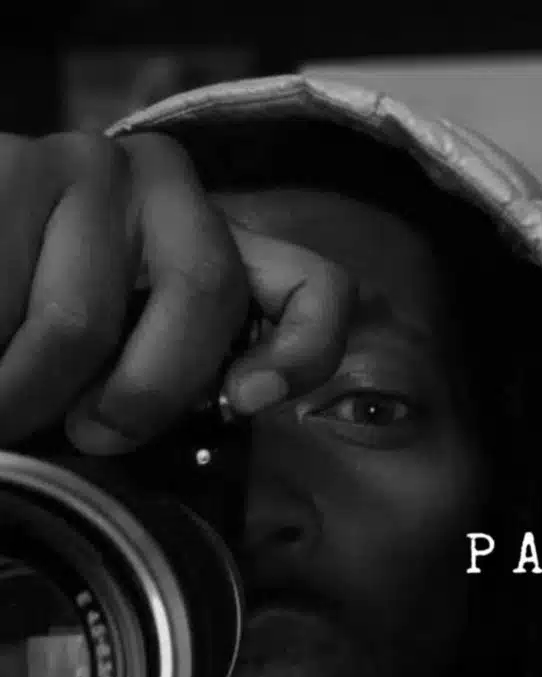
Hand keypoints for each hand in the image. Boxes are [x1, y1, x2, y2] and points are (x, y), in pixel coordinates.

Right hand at [0, 131, 353, 453]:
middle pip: (206, 291)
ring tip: (6, 405)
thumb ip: (187, 386)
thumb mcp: (130, 370)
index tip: (251, 401)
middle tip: (89, 432)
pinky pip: (8, 304)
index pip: (316, 286)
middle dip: (144, 391)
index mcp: (221, 248)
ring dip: (29, 393)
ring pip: (82, 319)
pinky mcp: (12, 165)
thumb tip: (254, 451)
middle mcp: (171, 187)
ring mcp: (93, 166)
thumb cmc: (42, 340)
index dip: (305, 347)